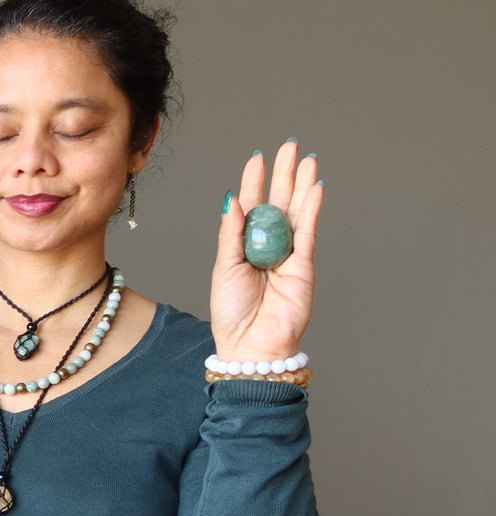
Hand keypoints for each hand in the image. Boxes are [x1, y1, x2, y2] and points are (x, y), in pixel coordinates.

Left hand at [211, 140, 322, 360]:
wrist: (251, 344)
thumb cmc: (232, 312)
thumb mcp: (224, 267)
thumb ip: (231, 233)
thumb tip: (234, 199)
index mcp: (245, 245)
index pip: (253, 207)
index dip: (255, 182)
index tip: (258, 158)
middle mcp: (268, 246)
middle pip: (279, 203)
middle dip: (284, 175)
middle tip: (289, 146)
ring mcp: (289, 255)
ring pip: (298, 212)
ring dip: (302, 185)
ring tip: (307, 159)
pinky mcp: (304, 266)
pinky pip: (310, 232)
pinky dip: (313, 210)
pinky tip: (315, 188)